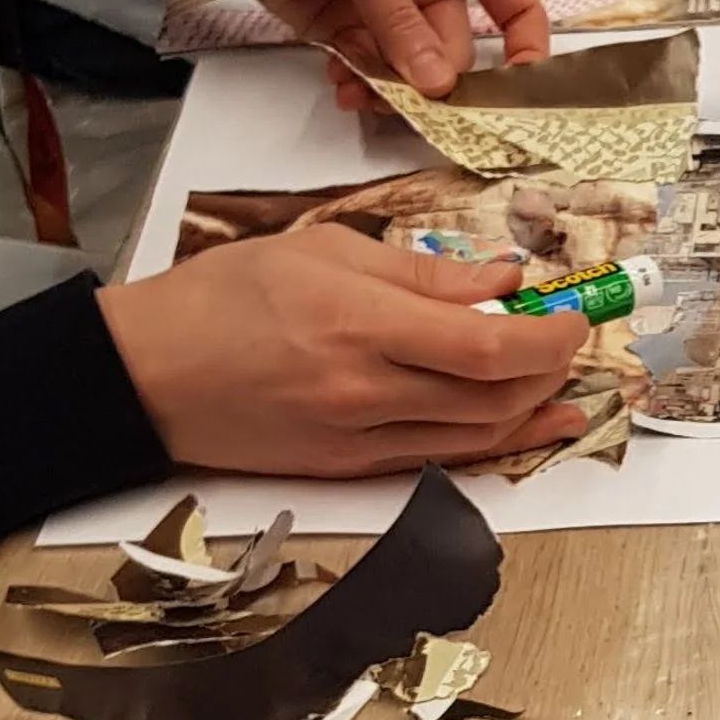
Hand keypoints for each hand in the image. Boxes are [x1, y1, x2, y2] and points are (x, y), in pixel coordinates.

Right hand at [102, 226, 589, 477]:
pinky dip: (492, 442)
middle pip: (494, 396)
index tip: (573, 314)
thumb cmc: (221, 301)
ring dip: (533, 410)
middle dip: (550, 368)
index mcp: (359, 324)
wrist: (147, 376)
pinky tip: (522, 423)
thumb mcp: (322, 251)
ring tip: (564, 382)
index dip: (547, 335)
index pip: (485, 344)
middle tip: (572, 336)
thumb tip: (502, 276)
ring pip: (477, 436)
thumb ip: (421, 271)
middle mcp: (365, 391)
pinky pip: (441, 459)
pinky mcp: (351, 468)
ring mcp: (359, 440)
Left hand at [181, 0, 551, 100]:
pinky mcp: (343, 25)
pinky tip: (340, 87)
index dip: (526, 47)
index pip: (512, 3)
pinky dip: (359, 86)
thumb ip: (397, 20)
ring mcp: (385, 8)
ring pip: (410, 71)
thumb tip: (438, 86)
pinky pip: (367, 69)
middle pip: (455, 52)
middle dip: (434, 83)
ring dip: (391, 92)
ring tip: (357, 94)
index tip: (518, 92)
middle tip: (405, 101)